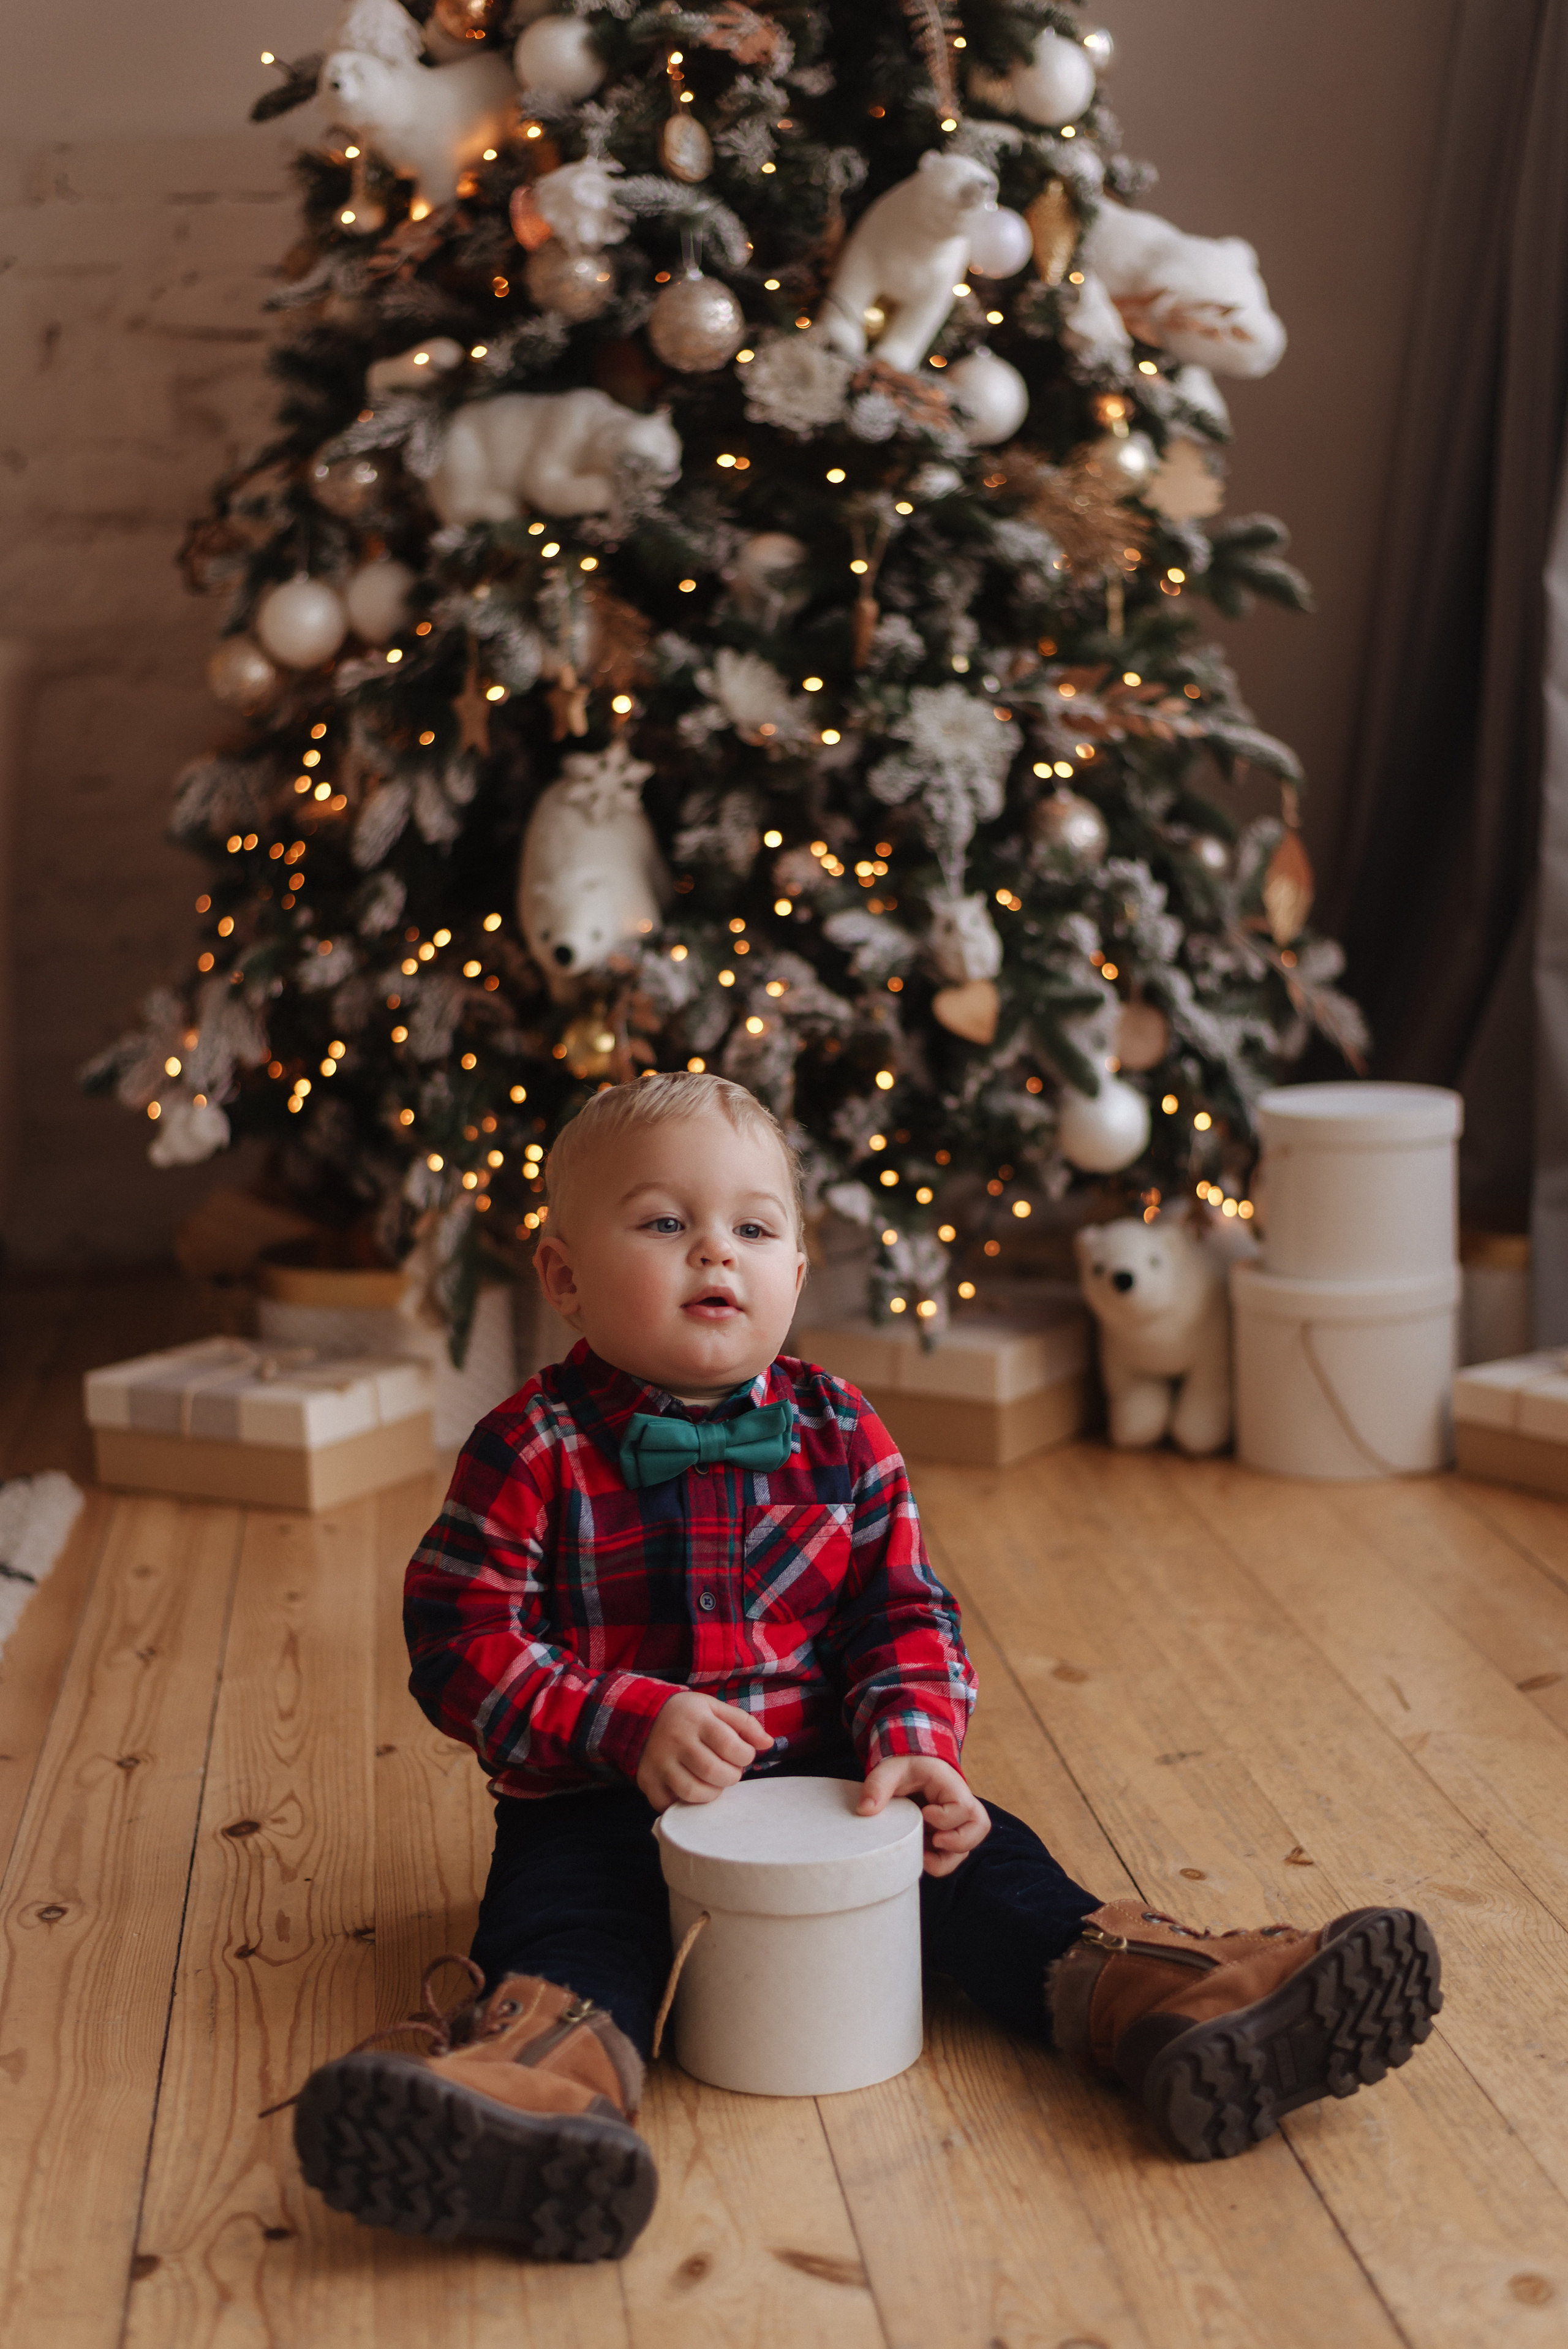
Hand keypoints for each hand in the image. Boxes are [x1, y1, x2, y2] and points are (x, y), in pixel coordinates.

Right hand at [636, 1691, 772, 1811]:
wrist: (642, 1715)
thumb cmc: (687, 1714)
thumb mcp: (715, 1707)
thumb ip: (744, 1723)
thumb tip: (768, 1743)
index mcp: (697, 1720)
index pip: (730, 1745)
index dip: (745, 1755)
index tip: (743, 1754)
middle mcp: (677, 1741)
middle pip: (713, 1772)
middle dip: (731, 1776)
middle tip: (729, 1771)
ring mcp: (660, 1763)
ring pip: (693, 1792)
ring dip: (712, 1793)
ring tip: (713, 1782)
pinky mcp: (648, 1781)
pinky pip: (669, 1804)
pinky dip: (684, 1804)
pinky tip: (691, 1789)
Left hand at [859, 1754, 989, 1877]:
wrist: (908, 1768)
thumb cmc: (903, 1767)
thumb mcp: (889, 1770)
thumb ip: (877, 1786)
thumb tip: (865, 1810)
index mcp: (950, 1785)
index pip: (964, 1806)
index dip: (947, 1817)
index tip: (924, 1814)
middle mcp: (960, 1804)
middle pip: (979, 1827)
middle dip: (958, 1842)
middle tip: (934, 1841)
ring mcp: (956, 1822)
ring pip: (968, 1847)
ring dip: (947, 1858)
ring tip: (923, 1857)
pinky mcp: (947, 1834)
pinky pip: (953, 1855)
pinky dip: (940, 1862)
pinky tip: (920, 1858)